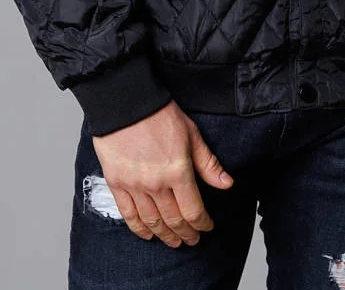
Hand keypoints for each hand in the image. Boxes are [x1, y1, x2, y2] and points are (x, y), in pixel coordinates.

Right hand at [91, 100, 234, 246]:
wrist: (126, 102)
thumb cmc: (160, 114)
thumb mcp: (192, 135)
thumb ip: (208, 163)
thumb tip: (227, 184)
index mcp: (178, 171)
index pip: (193, 210)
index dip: (202, 224)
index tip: (207, 228)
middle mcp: (156, 184)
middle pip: (174, 220)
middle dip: (186, 233)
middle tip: (192, 240)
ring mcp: (135, 185)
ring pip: (152, 221)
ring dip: (164, 235)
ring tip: (173, 242)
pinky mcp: (117, 183)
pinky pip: (128, 214)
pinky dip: (139, 228)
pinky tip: (147, 234)